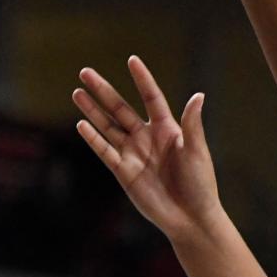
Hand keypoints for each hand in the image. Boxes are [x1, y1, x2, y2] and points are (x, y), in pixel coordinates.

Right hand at [73, 55, 221, 241]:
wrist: (190, 217)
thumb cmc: (200, 184)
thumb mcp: (197, 151)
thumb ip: (192, 124)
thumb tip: (198, 95)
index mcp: (168, 129)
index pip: (151, 98)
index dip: (142, 79)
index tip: (131, 60)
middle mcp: (147, 138)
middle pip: (121, 108)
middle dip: (103, 90)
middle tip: (85, 72)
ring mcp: (133, 154)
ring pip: (108, 127)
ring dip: (92, 110)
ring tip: (76, 92)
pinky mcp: (124, 172)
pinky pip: (105, 151)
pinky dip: (93, 139)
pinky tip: (81, 124)